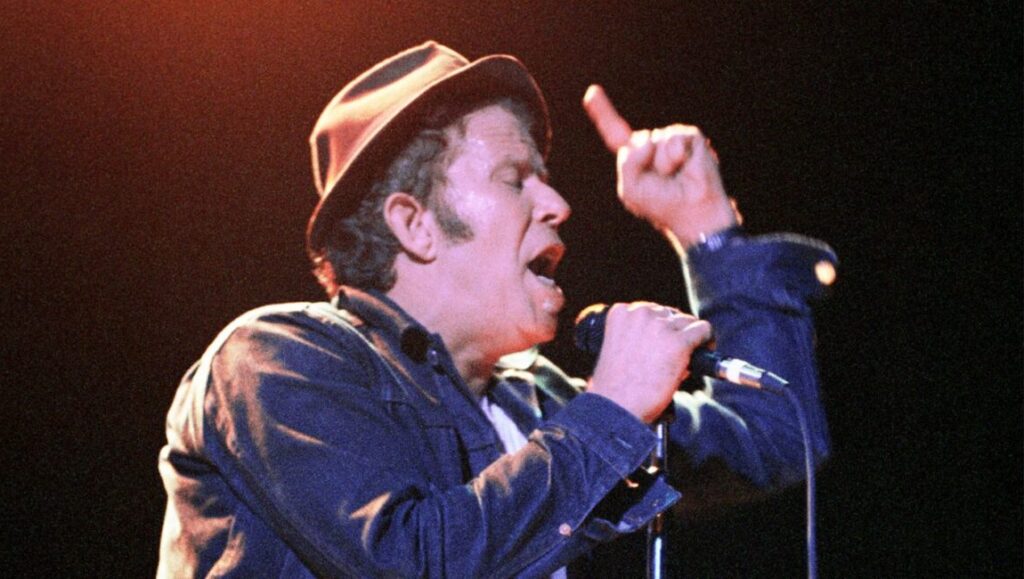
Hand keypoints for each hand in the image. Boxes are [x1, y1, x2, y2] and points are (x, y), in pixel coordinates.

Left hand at [583, 85, 738, 247]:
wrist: (693, 212)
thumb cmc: (662, 205)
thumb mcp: (631, 190)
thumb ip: (628, 163)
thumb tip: (648, 140)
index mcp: (635, 158)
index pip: (615, 132)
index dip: (603, 112)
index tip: (591, 92)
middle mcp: (652, 145)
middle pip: (636, 140)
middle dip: (643, 163)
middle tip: (660, 182)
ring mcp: (670, 140)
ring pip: (655, 141)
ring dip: (662, 165)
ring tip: (675, 177)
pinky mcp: (690, 138)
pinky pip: (675, 139)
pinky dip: (676, 157)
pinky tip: (686, 168)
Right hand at [586, 302, 711, 422]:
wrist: (616, 407)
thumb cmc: (614, 387)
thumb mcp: (616, 350)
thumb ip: (634, 337)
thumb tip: (664, 339)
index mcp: (621, 313)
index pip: (650, 310)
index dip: (658, 327)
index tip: (662, 341)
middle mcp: (641, 314)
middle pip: (670, 314)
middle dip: (674, 331)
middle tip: (674, 354)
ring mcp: (660, 326)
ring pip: (688, 321)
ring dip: (689, 336)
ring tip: (688, 356)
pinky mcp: (678, 342)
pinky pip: (703, 330)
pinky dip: (706, 340)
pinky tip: (704, 351)